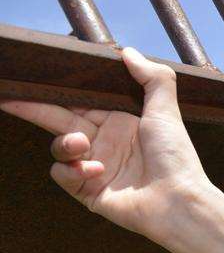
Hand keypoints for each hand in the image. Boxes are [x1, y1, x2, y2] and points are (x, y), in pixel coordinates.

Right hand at [0, 47, 210, 240]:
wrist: (177, 200)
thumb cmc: (175, 156)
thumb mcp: (166, 111)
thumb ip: (152, 78)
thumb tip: (126, 51)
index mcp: (121, 122)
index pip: (81, 102)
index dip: (60, 91)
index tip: (38, 78)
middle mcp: (106, 143)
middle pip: (60, 120)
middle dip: (35, 108)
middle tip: (10, 98)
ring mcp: (96, 167)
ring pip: (60, 147)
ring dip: (64, 144)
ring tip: (81, 144)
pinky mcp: (89, 191)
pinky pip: (63, 174)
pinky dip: (73, 170)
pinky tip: (95, 171)